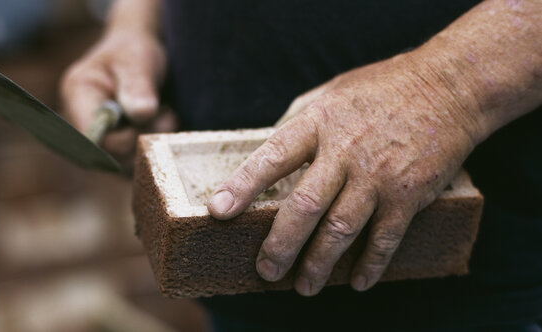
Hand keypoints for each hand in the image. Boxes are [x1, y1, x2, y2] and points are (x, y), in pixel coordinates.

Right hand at [60, 28, 174, 168]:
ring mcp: (97, 143)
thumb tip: (141, 114)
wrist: (141, 60)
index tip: (149, 116)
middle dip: (143, 140)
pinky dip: (153, 153)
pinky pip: (134, 169)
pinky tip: (162, 130)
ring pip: (125, 167)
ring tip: (167, 116)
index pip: (91, 137)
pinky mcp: (114, 155)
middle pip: (109, 157)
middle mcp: (80, 124)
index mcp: (77, 95)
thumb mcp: (137, 59)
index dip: (122, 138)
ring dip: (152, 146)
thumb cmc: (134, 53)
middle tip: (167, 114)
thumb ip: (137, 84)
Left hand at [208, 51, 484, 294]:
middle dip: (281, 244)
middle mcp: (345, 152)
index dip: (242, 185)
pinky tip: (356, 281)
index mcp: (318, 124)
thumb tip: (266, 153)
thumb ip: (296, 122)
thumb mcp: (329, 93)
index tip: (218, 211)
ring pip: (341, 229)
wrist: (448, 86)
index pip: (272, 156)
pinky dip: (370, 264)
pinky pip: (385, 238)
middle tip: (266, 271)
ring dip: (319, 264)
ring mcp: (378, 175)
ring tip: (304, 286)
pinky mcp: (409, 193)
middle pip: (304, 206)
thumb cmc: (380, 89)